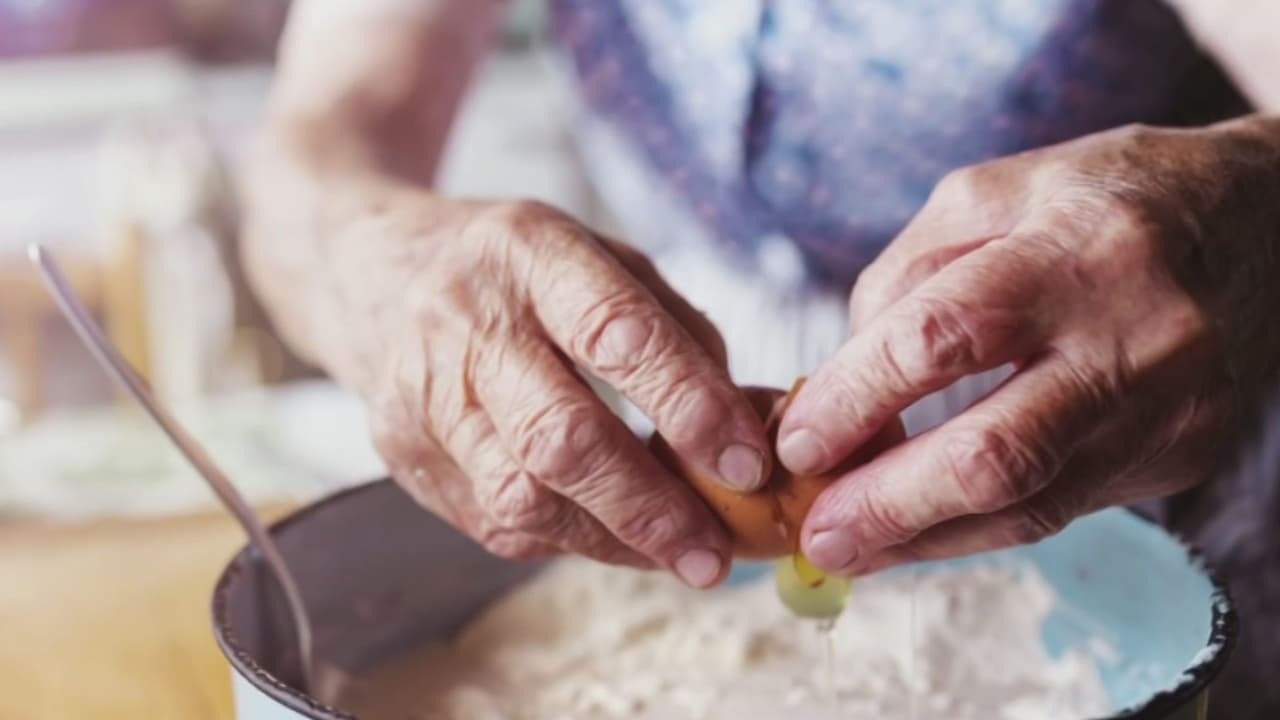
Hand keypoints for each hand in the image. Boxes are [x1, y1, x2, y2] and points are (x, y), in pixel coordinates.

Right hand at [254, 183, 771, 586]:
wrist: (375, 274)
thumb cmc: (516, 271)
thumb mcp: (601, 258)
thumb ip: (678, 333)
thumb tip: (751, 423)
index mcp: (529, 252)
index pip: (615, 334)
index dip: (688, 406)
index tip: (748, 465)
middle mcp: (466, 322)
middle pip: (561, 436)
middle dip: (651, 505)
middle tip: (715, 551)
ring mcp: (425, 396)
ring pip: (523, 496)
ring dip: (615, 540)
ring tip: (683, 556)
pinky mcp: (405, 455)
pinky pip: (498, 521)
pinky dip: (572, 540)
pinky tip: (620, 539)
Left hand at [777, 118, 1279, 573]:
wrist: (1259, 224)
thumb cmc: (1096, 200)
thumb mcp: (988, 196)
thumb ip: (903, 282)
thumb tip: (837, 391)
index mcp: (1077, 247)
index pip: (944, 337)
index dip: (856, 398)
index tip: (797, 442)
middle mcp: (1136, 337)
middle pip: (999, 453)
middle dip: (889, 504)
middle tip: (815, 533)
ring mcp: (1169, 409)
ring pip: (1032, 506)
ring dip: (924, 539)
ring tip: (849, 549)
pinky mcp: (1179, 455)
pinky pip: (1060, 509)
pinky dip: (977, 527)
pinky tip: (918, 531)